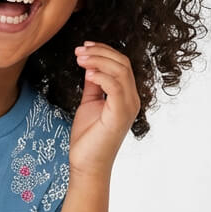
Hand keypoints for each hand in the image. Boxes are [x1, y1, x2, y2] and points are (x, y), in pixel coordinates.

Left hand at [70, 41, 141, 177]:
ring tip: (79, 58)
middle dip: (100, 52)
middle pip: (123, 63)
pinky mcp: (120, 115)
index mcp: (126, 96)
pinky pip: (116, 87)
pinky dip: (101, 76)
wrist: (87, 164)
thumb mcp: (89, 104)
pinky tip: (87, 74)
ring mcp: (128, 107)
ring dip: (98, 60)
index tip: (84, 47)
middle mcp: (132, 99)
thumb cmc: (88, 137)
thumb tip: (90, 67)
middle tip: (79, 50)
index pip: (121, 64)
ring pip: (121, 71)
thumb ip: (93, 86)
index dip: (103, 52)